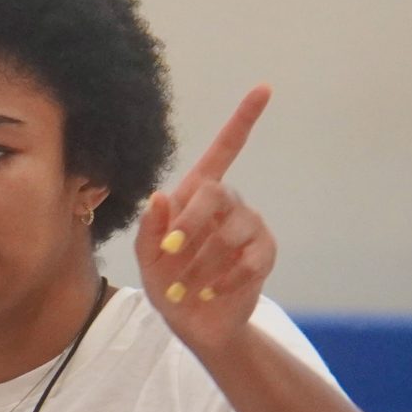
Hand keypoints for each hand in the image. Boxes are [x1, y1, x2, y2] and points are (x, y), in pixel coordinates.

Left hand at [135, 84, 273, 356]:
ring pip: (231, 231)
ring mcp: (250, 227)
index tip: (263, 89)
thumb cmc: (166, 282)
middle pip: (217, 193)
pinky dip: (224, 279)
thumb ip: (149, 231)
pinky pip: (250, 259)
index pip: (224, 150)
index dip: (243, 120)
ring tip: (184, 288)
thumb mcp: (146, 258)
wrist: (194, 322)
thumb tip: (161, 197)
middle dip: (190, 224)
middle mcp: (227, 204)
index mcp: (196, 195)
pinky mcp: (264, 253)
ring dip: (202, 263)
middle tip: (170, 253)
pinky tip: (209, 293)